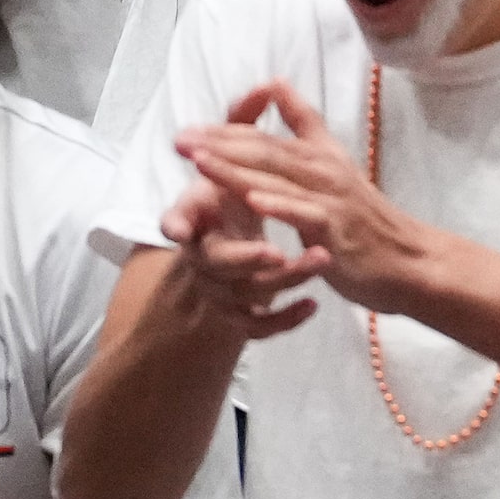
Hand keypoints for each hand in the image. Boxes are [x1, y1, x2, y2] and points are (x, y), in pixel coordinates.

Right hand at [156, 172, 326, 341]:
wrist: (230, 230)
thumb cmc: (225, 197)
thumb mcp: (215, 179)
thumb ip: (212, 172)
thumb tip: (186, 179)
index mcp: (193, 226)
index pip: (179, 225)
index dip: (178, 227)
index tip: (180, 231)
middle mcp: (203, 263)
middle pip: (221, 264)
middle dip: (248, 258)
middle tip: (277, 252)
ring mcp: (221, 291)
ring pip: (249, 294)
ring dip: (286, 279)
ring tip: (321, 258)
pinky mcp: (241, 312)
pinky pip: (259, 326)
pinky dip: (286, 319)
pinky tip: (313, 305)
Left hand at [175, 80, 439, 316]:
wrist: (406, 258)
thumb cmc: (364, 218)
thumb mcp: (333, 164)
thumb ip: (304, 124)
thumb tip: (277, 82)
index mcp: (318, 156)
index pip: (264, 138)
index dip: (224, 132)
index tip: (186, 131)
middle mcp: (323, 170)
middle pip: (265, 152)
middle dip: (218, 145)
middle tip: (179, 141)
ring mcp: (330, 198)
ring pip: (278, 178)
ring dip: (236, 169)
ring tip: (200, 162)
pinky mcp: (337, 227)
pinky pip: (305, 212)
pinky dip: (279, 203)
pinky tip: (253, 199)